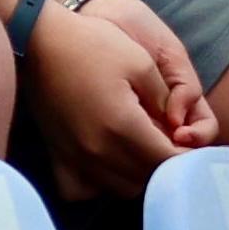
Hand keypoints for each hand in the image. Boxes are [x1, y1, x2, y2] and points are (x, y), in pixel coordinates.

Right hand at [20, 0, 213, 197]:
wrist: (39, 39)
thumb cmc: (93, 44)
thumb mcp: (143, 63)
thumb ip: (168, 102)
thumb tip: (181, 130)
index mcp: (123, 127)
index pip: (167, 161)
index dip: (186, 154)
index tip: (189, 140)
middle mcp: (98, 151)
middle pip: (147, 179)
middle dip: (164, 164)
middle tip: (168, 140)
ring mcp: (75, 157)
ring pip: (121, 188)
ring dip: (138, 174)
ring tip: (141, 148)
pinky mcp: (58, 156)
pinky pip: (84, 190)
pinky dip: (100, 184)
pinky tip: (107, 162)